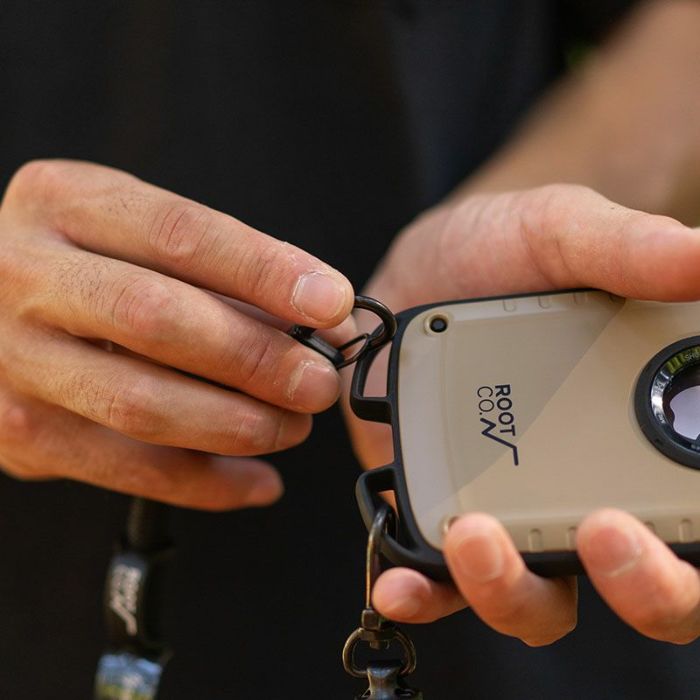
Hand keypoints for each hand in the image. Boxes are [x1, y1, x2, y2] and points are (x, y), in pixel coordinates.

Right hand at [0, 160, 353, 508]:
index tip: (332, 302)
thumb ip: (225, 275)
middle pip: (156, 318)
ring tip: (294, 427)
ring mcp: (12, 359)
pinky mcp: (18, 432)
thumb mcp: (138, 236)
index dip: (265, 271)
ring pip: (140, 404)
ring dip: (237, 425)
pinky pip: (126, 470)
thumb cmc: (89, 264)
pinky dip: (206, 481)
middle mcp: (25, 275)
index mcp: (64, 203)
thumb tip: (326, 323)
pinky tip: (257, 479)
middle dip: (256, 358)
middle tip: (319, 382)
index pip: (180, 233)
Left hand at [344, 184, 699, 644]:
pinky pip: (439, 578)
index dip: (698, 546)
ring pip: (534, 599)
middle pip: (637, 586)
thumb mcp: (564, 234)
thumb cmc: (507, 252)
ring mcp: (509, 508)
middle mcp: (583, 486)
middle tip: (603, 532)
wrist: (427, 266)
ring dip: (512, 591)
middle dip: (638, 585)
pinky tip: (397, 582)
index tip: (670, 511)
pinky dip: (424, 592)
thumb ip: (628, 249)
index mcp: (642, 431)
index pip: (698, 519)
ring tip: (476, 540)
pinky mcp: (442, 509)